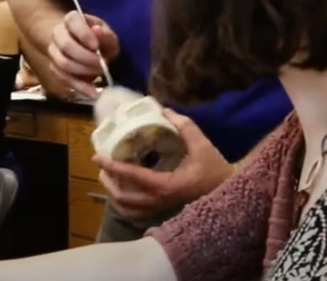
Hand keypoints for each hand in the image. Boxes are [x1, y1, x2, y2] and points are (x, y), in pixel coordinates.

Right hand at [48, 11, 118, 96]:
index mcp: (72, 19)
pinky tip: (93, 92)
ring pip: (62, 64)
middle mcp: (58, 33)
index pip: (72, 21)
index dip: (84, 34)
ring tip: (99, 74)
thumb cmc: (99, 39)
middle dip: (85, 58)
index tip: (96, 46)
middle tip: (101, 64)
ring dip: (83, 72)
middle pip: (65, 45)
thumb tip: (98, 31)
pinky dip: (80, 87)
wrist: (85, 48)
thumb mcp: (107, 34)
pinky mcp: (55, 68)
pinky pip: (63, 78)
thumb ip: (106, 34)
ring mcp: (54, 51)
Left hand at [93, 109, 233, 220]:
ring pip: (128, 209)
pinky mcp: (164, 211)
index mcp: (165, 185)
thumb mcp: (202, 144)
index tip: (97, 156)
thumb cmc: (215, 169)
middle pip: (123, 197)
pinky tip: (123, 195)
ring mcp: (161, 209)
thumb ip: (184, 126)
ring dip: (114, 195)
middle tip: (101, 166)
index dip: (112, 166)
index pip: (132, 176)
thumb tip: (165, 111)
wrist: (229, 191)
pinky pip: (138, 215)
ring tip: (108, 179)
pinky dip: (126, 206)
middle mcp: (159, 200)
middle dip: (109, 181)